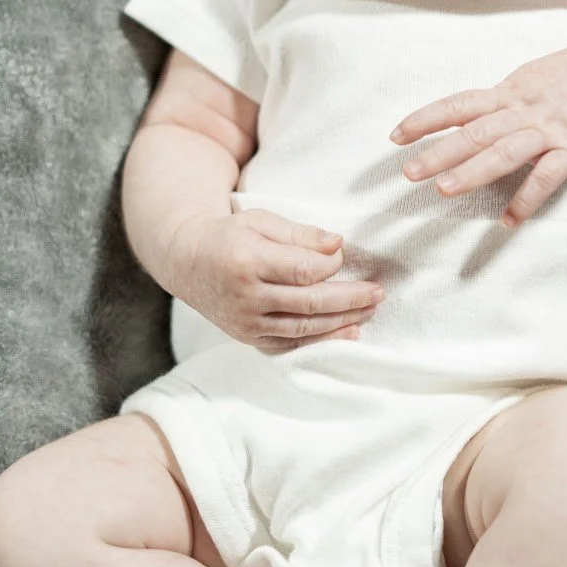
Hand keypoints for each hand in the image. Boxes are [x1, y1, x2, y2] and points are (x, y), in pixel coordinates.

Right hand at [165, 208, 384, 352]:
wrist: (188, 263)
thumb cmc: (229, 236)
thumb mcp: (260, 221)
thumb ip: (299, 233)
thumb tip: (338, 244)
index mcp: (247, 262)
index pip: (302, 269)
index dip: (330, 265)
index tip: (342, 256)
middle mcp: (246, 297)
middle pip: (309, 302)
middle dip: (350, 299)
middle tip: (378, 293)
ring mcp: (247, 323)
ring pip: (304, 328)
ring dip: (342, 322)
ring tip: (370, 311)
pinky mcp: (249, 338)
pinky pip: (291, 345)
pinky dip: (321, 343)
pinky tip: (347, 334)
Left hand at [389, 38, 566, 226]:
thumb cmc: (562, 82)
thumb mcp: (523, 82)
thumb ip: (492, 103)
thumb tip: (455, 117)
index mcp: (505, 94)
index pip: (458, 105)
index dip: (425, 119)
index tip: (396, 137)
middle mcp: (522, 111)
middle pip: (475, 132)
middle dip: (440, 153)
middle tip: (410, 173)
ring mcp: (548, 131)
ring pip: (505, 152)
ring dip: (474, 172)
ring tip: (444, 191)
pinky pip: (547, 177)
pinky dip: (527, 198)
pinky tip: (508, 221)